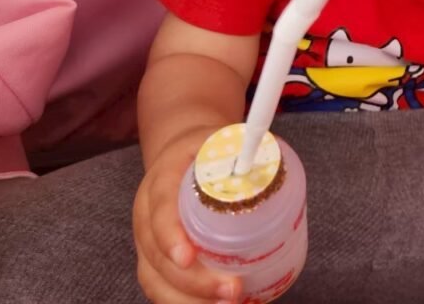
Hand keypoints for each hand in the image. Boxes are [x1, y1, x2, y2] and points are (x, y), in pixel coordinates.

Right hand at [133, 127, 242, 303]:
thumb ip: (245, 148)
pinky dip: (186, 303)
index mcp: (162, 181)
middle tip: (233, 290)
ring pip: (156, 281)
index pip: (160, 212)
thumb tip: (276, 164)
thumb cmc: (205, 149)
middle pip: (157, 257)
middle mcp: (147, 215)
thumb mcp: (221, 138)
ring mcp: (149, 242)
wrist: (180, 154)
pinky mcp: (156, 260)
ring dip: (189, 301)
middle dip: (193, 282)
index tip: (188, 258)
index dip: (170, 237)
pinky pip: (162, 289)